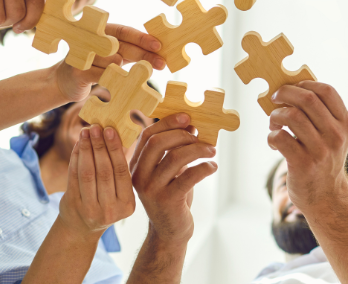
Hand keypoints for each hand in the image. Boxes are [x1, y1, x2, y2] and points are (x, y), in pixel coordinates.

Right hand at [55, 25, 164, 101]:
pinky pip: (101, 75)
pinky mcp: (77, 70)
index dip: (141, 38)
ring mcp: (82, 54)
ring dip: (127, 70)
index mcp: (102, 31)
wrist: (64, 82)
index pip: (124, 31)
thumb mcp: (114, 57)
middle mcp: (91, 38)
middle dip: (144, 55)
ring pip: (112, 61)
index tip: (159, 46)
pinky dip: (113, 80)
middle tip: (161, 63)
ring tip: (137, 75)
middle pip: (122, 45)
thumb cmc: (96, 67)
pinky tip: (121, 84)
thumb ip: (132, 52)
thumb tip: (160, 54)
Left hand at [59, 125, 134, 237]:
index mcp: (127, 204)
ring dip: (86, 149)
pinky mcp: (73, 206)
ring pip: (88, 172)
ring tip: (86, 131)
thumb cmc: (105, 202)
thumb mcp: (120, 193)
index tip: (110, 130)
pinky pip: (74, 176)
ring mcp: (90, 210)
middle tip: (96, 127)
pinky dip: (75, 157)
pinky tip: (78, 144)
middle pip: (104, 171)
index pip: (122, 171)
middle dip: (99, 145)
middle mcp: (110, 210)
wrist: (82, 228)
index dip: (115, 149)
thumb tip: (115, 134)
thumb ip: (120, 170)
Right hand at [130, 114, 216, 244]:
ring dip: (197, 150)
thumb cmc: (171, 194)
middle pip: (157, 143)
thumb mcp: (167, 170)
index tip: (186, 117)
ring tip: (211, 151)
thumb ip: (173, 148)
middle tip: (198, 135)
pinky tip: (212, 167)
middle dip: (181, 134)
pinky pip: (189, 176)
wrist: (170, 231)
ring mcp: (152, 188)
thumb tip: (191, 124)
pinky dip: (204, 168)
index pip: (147, 135)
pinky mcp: (168, 200)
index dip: (167, 122)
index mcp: (136, 163)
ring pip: (175, 158)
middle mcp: (139, 175)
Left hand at [268, 81, 347, 212]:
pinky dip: (271, 135)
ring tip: (274, 123)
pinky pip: (279, 137)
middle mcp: (335, 135)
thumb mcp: (331, 135)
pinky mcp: (303, 163)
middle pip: (307, 99)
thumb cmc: (322, 158)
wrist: (326, 197)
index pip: (327, 91)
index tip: (292, 88)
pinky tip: (273, 141)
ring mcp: (320, 150)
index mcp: (344, 124)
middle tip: (275, 98)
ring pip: (292, 116)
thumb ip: (319, 113)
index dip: (305, 84)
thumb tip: (288, 88)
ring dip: (275, 115)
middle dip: (285, 93)